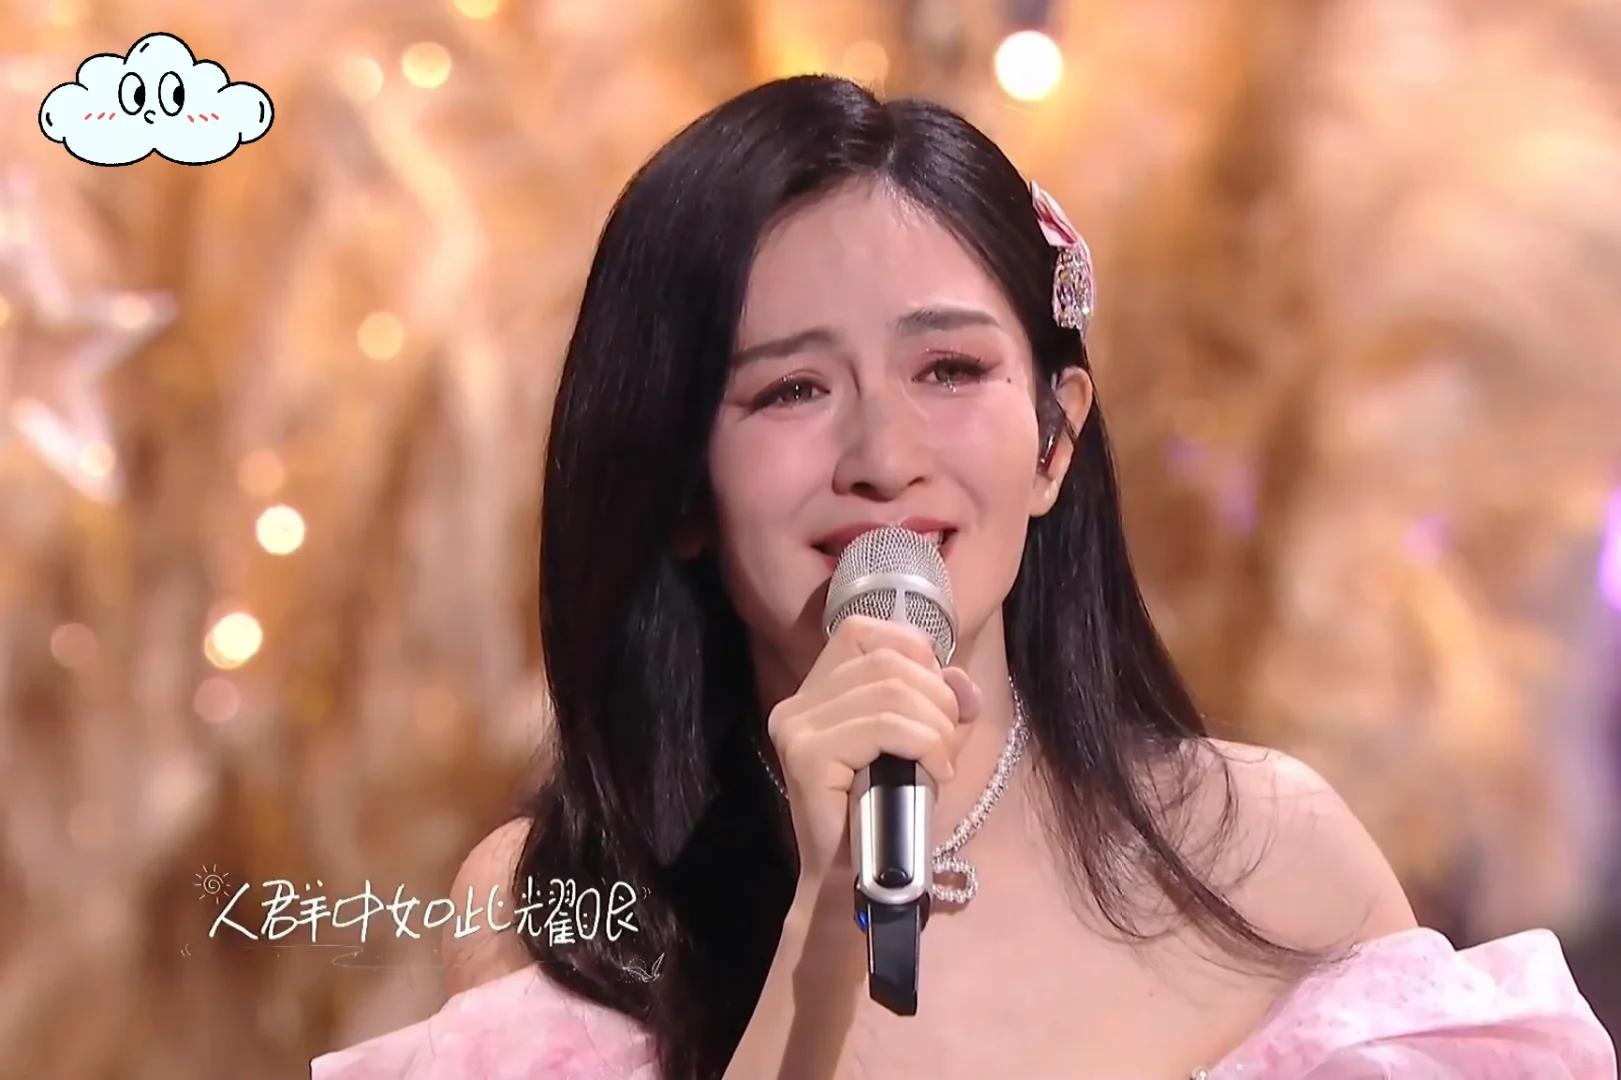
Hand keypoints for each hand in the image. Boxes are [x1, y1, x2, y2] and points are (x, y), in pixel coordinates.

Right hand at [766, 614, 982, 897]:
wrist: (856, 881)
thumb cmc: (889, 814)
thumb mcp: (926, 746)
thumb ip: (945, 706)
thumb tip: (962, 681)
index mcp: (817, 690)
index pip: (864, 630)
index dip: (914, 654)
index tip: (937, 702)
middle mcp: (797, 701)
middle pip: (886, 660)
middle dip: (937, 697)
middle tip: (947, 744)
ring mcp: (796, 726)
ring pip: (889, 691)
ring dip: (935, 726)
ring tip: (942, 762)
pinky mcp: (806, 755)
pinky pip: (882, 726)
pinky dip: (924, 744)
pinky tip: (935, 773)